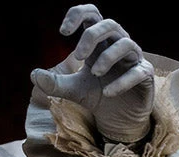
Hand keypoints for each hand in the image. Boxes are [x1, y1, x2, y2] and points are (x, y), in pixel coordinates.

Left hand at [33, 5, 153, 142]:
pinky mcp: (144, 76)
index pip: (92, 15)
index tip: (62, 32)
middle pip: (109, 24)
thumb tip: (33, 74)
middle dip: (91, 36)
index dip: (78, 14)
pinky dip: (122, 81)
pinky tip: (108, 93)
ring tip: (94, 74)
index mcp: (100, 43)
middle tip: (78, 57)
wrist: (119, 119)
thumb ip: (55, 84)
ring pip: (126, 43)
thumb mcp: (73, 90)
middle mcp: (117, 45)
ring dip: (108, 56)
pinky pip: (138, 71)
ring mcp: (133, 59)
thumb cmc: (98, 96)